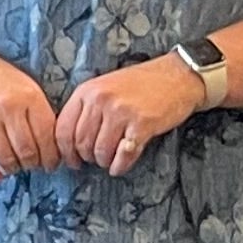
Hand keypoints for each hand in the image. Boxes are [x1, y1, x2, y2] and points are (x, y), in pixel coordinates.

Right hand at [0, 50, 64, 184]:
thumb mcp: (25, 86)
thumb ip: (39, 112)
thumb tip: (52, 146)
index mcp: (28, 96)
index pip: (47, 136)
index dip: (52, 156)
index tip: (52, 163)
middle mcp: (7, 107)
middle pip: (27, 151)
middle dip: (34, 164)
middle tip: (34, 166)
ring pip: (6, 157)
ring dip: (14, 168)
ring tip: (17, 167)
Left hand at [55, 54, 204, 177]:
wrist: (179, 75)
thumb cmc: (141, 84)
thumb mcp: (105, 87)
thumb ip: (87, 109)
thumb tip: (70, 142)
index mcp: (87, 91)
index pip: (63, 128)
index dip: (65, 151)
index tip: (71, 161)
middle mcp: (101, 100)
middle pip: (80, 143)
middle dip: (86, 158)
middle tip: (94, 160)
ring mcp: (121, 112)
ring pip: (100, 152)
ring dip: (104, 162)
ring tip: (110, 160)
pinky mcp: (142, 124)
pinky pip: (123, 155)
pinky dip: (120, 166)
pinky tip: (120, 166)